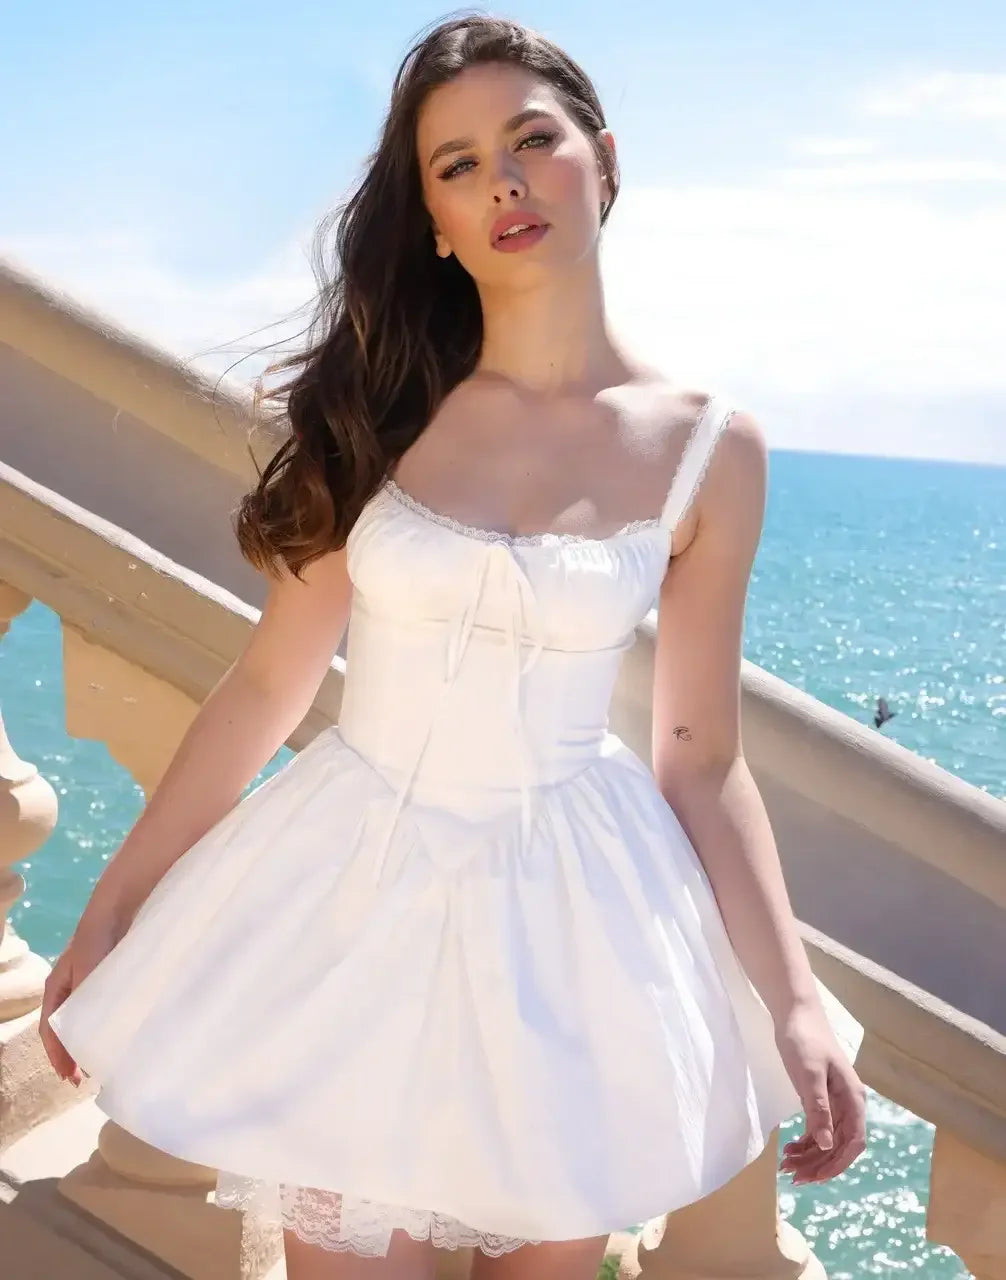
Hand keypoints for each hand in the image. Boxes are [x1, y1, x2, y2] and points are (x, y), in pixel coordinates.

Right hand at [38, 907, 131, 1086]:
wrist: (121, 903)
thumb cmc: (99, 933)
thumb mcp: (88, 967)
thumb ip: (87, 994)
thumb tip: (88, 1034)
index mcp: (57, 987)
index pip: (49, 1029)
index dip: (57, 1055)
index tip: (71, 1077)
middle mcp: (72, 987)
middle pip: (67, 1028)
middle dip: (73, 1054)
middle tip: (87, 1078)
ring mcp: (92, 983)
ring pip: (86, 1020)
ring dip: (91, 1042)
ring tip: (105, 1063)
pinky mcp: (113, 978)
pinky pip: (106, 1007)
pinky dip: (109, 1025)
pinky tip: (124, 1035)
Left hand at [774, 1000, 866, 1185]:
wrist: (795, 1013)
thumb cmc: (804, 1040)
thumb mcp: (809, 1075)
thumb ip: (819, 1110)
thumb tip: (828, 1145)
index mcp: (853, 1098)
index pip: (854, 1142)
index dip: (837, 1164)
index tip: (815, 1178)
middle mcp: (849, 1103)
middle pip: (840, 1145)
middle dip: (819, 1164)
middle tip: (792, 1176)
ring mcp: (836, 1101)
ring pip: (828, 1139)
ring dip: (810, 1156)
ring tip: (786, 1166)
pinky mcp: (821, 1098)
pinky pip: (819, 1128)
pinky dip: (806, 1142)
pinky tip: (790, 1149)